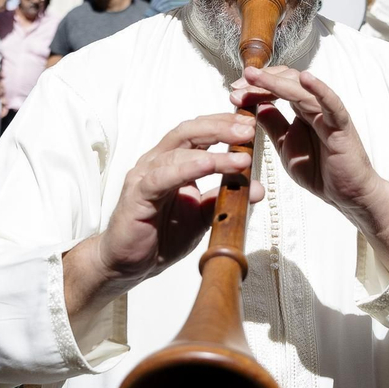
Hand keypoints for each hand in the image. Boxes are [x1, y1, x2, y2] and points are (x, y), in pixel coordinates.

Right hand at [95, 113, 263, 283]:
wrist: (130, 264)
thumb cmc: (162, 234)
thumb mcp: (203, 215)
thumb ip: (226, 197)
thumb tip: (258, 188)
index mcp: (173, 161)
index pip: (199, 132)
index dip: (224, 124)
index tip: (251, 123)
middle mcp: (157, 162)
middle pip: (188, 131)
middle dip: (220, 127)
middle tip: (248, 129)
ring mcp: (144, 176)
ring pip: (178, 152)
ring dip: (213, 152)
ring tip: (240, 158)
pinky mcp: (137, 195)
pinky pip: (162, 177)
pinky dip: (186, 168)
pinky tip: (207, 165)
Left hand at [230, 66, 388, 259]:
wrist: (346, 195)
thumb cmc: (320, 171)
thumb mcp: (285, 147)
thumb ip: (274, 125)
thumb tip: (256, 105)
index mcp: (301, 110)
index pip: (278, 87)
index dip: (256, 86)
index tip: (234, 91)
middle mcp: (315, 107)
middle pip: (288, 81)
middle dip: (261, 81)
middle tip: (238, 84)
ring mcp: (329, 114)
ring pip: (303, 89)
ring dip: (277, 82)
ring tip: (255, 77)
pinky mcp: (341, 126)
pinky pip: (332, 104)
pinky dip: (320, 90)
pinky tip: (305, 79)